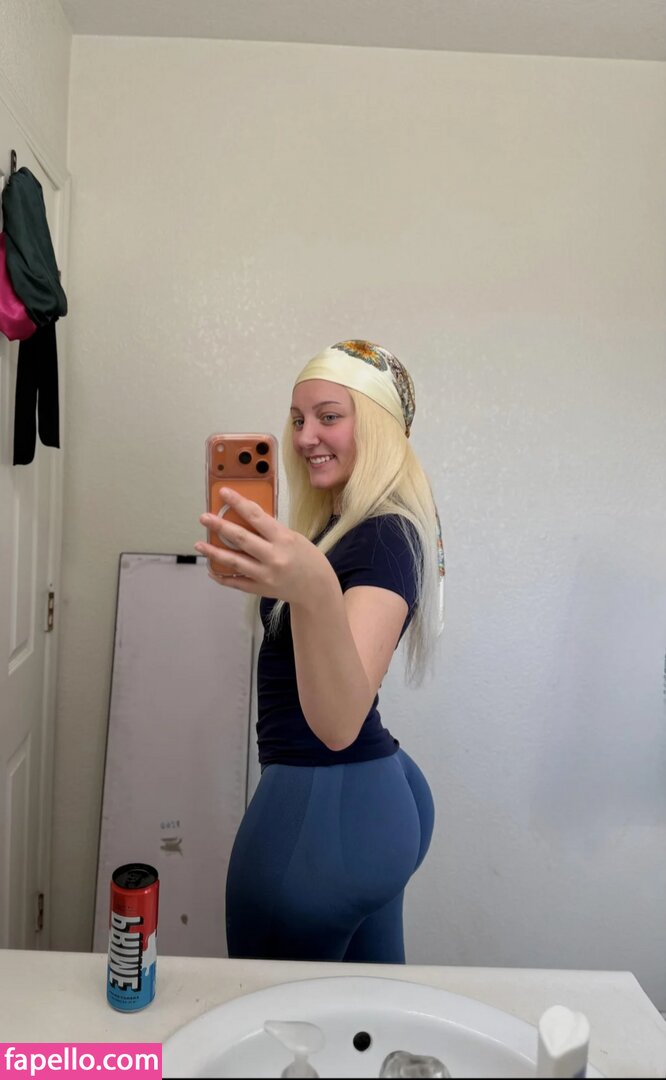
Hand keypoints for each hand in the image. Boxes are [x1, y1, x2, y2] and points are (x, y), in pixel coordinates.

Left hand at [195, 487, 333, 604]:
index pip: (256, 516)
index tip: (224, 493)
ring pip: (233, 561)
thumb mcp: (293, 537)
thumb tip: (244, 517)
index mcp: (283, 539)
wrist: (316, 588)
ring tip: (199, 544)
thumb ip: (270, 530)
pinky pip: (235, 582)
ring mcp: (265, 575)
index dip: (238, 502)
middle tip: (204, 517)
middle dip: (219, 526)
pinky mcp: (259, 589)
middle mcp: (273, 557)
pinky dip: (221, 576)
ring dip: (213, 552)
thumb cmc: (307, 558)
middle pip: (240, 538)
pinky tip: (211, 568)